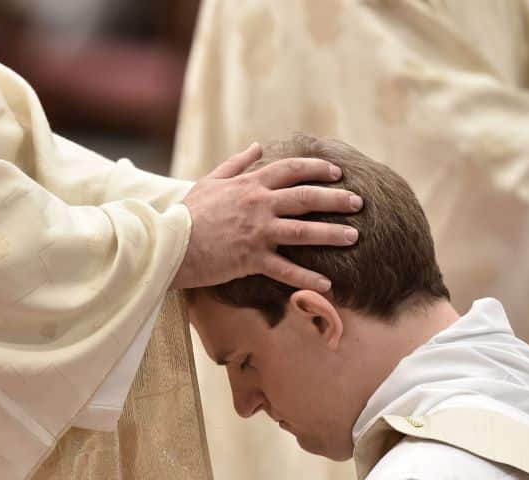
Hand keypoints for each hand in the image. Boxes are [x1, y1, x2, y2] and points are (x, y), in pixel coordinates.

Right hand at [172, 142, 362, 290]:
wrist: (169, 243)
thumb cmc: (187, 213)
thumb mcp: (210, 181)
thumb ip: (236, 163)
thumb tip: (257, 146)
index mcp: (250, 185)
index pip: (292, 169)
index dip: (318, 169)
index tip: (337, 172)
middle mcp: (259, 205)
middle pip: (307, 197)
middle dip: (337, 199)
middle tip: (359, 202)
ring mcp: (258, 232)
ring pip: (304, 231)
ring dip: (332, 234)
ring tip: (354, 237)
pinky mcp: (251, 259)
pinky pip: (286, 270)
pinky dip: (307, 278)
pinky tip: (326, 284)